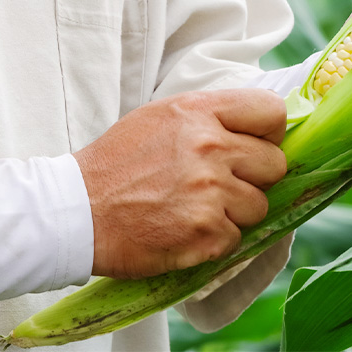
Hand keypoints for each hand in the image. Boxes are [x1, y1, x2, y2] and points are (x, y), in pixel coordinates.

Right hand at [73, 89, 286, 278]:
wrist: (76, 209)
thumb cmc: (121, 160)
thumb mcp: (164, 115)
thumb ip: (213, 116)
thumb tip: (258, 128)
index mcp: (201, 111)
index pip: (272, 111)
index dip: (271, 132)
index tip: (257, 144)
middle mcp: (211, 147)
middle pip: (275, 164)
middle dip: (255, 177)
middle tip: (224, 182)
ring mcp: (209, 192)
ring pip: (259, 206)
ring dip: (235, 212)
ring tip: (198, 207)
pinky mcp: (204, 233)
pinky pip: (236, 238)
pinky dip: (215, 239)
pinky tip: (186, 228)